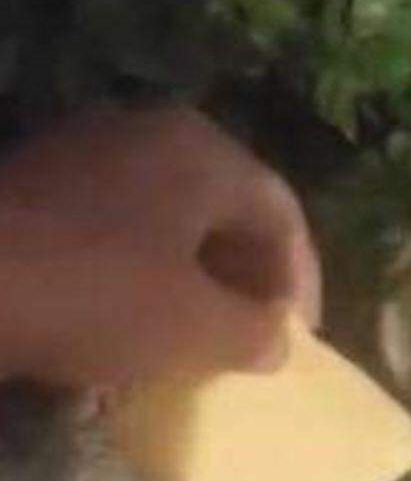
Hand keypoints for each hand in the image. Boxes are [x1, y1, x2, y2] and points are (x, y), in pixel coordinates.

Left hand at [0, 105, 321, 389]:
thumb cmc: (93, 294)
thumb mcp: (194, 327)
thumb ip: (254, 332)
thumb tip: (274, 339)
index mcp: (200, 152)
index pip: (282, 211)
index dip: (302, 281)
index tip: (299, 341)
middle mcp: (147, 134)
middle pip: (224, 211)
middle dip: (246, 281)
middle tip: (253, 340)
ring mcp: (86, 156)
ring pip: (167, 223)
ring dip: (191, 284)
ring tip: (195, 345)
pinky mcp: (39, 190)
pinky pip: (114, 233)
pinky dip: (137, 280)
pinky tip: (127, 332)